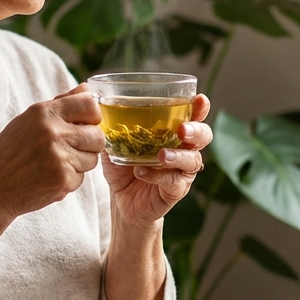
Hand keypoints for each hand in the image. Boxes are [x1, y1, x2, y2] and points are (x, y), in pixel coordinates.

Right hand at [0, 84, 104, 218]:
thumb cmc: (9, 153)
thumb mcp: (28, 120)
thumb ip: (61, 103)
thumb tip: (88, 88)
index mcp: (43, 112)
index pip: (90, 105)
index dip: (93, 116)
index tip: (85, 125)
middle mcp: (53, 132)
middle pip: (97, 135)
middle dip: (89, 144)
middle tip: (68, 150)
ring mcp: (59, 157)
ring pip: (93, 159)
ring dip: (79, 164)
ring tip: (54, 164)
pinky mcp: (63, 180)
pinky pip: (82, 178)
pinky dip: (69, 180)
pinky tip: (48, 178)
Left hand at [103, 94, 211, 228]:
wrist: (122, 200)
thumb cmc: (124, 167)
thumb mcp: (117, 144)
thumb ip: (112, 126)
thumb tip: (96, 104)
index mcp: (173, 133)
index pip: (193, 116)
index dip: (199, 108)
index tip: (199, 99)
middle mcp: (184, 150)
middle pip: (203, 136)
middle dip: (196, 130)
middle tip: (182, 130)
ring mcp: (182, 172)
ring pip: (192, 160)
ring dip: (178, 155)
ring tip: (161, 154)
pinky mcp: (176, 190)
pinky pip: (173, 181)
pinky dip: (157, 175)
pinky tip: (141, 171)